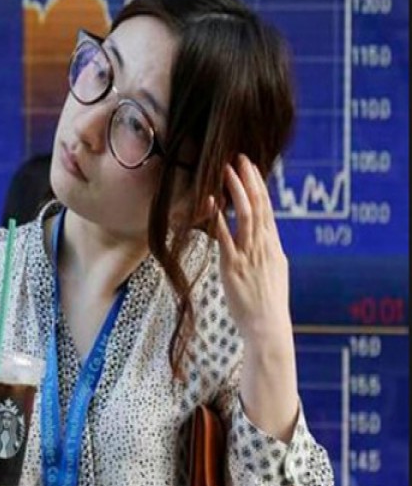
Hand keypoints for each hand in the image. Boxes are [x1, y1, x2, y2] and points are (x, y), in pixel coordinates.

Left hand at [211, 154, 291, 345]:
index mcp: (273, 247)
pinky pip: (225, 239)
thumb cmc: (267, 303)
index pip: (268, 209)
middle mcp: (264, 247)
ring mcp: (249, 256)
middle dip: (249, 180)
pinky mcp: (233, 267)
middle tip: (239, 159)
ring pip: (246, 216)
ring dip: (237, 192)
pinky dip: (218, 220)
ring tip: (226, 171)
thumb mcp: (273, 272)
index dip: (259, 186)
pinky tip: (211, 204)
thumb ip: (266, 252)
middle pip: (259, 206)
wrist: (267, 326)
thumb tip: (263, 238)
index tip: (250, 167)